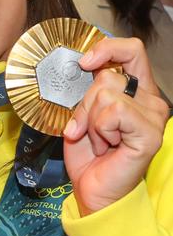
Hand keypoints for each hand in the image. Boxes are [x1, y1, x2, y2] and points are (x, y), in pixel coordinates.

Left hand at [63, 37, 169, 215]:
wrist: (91, 187)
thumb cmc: (87, 152)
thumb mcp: (82, 111)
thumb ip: (88, 87)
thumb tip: (81, 65)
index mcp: (135, 90)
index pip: (130, 50)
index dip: (106, 48)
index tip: (84, 63)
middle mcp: (150, 100)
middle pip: (108, 74)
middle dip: (85, 101)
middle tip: (84, 127)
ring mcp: (153, 117)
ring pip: (106, 93)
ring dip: (90, 119)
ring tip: (98, 139)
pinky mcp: (150, 134)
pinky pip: (114, 112)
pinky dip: (99, 128)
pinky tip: (106, 144)